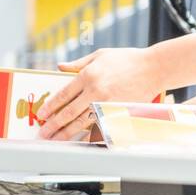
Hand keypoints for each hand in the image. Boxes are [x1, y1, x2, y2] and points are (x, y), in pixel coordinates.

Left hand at [39, 48, 163, 140]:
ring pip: (81, 121)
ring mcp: (107, 102)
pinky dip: (87, 132)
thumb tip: (59, 67)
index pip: (63, 94)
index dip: (50, 106)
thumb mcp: (100, 55)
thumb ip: (78, 63)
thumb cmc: (128, 59)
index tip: (41, 115)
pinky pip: (98, 123)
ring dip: (66, 132)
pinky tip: (79, 138)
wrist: (154, 68)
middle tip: (43, 133)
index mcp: (88, 75)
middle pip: (68, 112)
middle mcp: (95, 90)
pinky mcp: (117, 110)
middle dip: (53, 124)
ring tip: (55, 139)